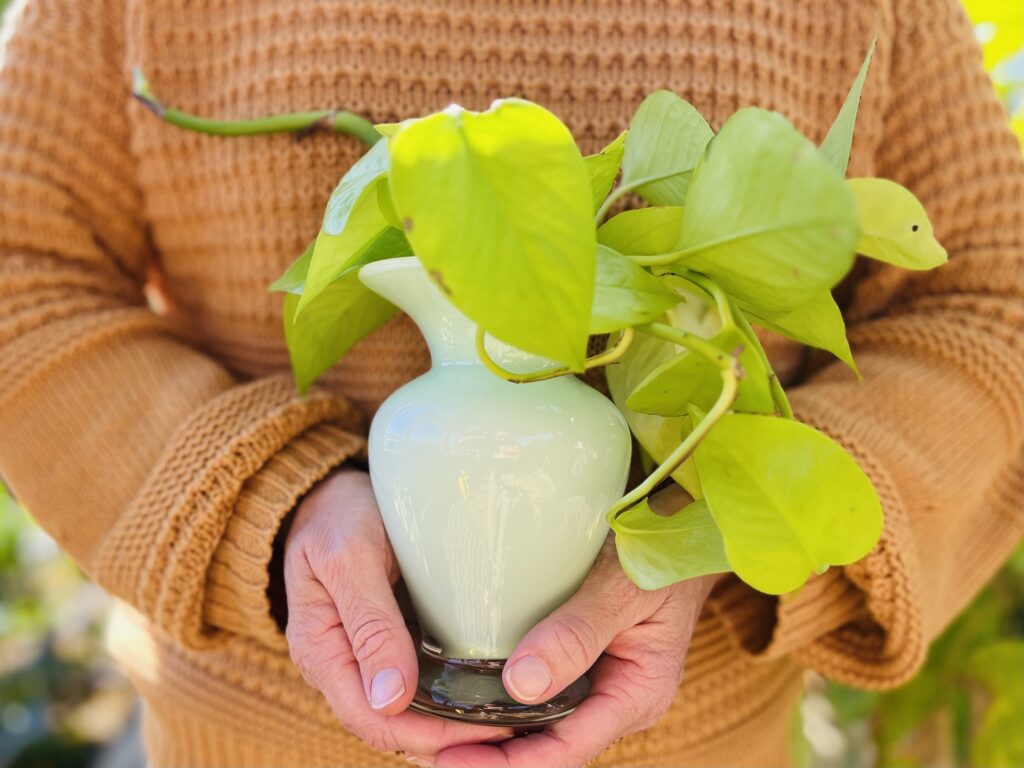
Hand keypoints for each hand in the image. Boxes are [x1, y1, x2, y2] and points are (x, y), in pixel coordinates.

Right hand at [283, 468, 513, 757]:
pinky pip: (416, 685)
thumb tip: (390, 697)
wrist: (328, 490)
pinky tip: (488, 689)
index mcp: (321, 652)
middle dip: (448, 738)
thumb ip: (369, 624)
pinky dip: (450, 696)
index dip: (428, 734)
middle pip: (393, 728)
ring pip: (407, 713)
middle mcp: (340, 666)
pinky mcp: (386, 642)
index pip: (372, 720)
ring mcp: (363, 656)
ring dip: (453, 724)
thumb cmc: (338, 514)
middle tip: (513, 728)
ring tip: (510, 717)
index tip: (486, 729)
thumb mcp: (350, 557)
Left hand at [436, 487, 717, 767]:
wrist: (679, 523)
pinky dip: (496, 695)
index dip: (505, 763)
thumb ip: (577, 633)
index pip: (564, 749)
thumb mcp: (621, 587)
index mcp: (636, 694)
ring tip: (426, 725)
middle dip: (486, 753)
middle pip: (544, 744)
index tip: (448, 760)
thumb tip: (521, 685)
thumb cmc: (658, 551)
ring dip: (486, 728)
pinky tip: (455, 688)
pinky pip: (535, 689)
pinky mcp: (579, 660)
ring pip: (536, 722)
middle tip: (420, 743)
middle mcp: (616, 698)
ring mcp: (598, 681)